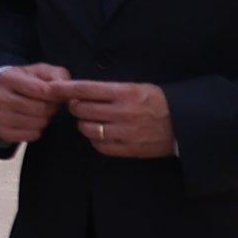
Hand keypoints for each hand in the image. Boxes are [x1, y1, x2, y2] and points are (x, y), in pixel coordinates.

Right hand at [0, 63, 72, 146]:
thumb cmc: (23, 81)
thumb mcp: (38, 71)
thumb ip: (56, 75)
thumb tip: (66, 89)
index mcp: (8, 79)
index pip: (40, 90)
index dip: (56, 95)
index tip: (64, 95)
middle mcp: (0, 98)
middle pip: (41, 109)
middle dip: (52, 107)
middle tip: (51, 103)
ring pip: (38, 124)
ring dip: (45, 119)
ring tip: (40, 111)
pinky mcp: (2, 132)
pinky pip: (33, 135)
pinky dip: (37, 130)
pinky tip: (32, 121)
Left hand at [62, 77, 177, 160]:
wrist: (184, 125)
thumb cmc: (158, 102)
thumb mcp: (138, 87)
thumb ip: (111, 89)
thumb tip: (81, 90)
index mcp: (126, 92)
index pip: (87, 89)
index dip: (66, 89)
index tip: (53, 89)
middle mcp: (124, 112)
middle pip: (83, 109)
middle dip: (74, 107)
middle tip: (76, 105)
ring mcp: (126, 132)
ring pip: (88, 129)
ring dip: (83, 124)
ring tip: (89, 120)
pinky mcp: (130, 149)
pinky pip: (100, 146)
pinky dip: (95, 140)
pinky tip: (100, 134)